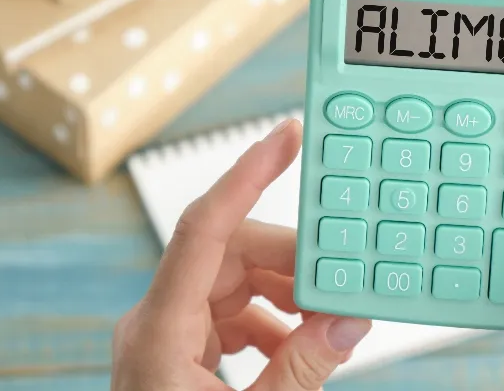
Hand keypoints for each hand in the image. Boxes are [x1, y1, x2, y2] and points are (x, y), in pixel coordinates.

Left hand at [112, 119, 371, 390]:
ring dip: (287, 298)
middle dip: (292, 264)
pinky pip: (232, 313)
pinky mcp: (178, 351)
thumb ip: (302, 369)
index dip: (245, 175)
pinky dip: (273, 323)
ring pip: (235, 283)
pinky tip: (300, 348)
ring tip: (327, 325)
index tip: (284, 137)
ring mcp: (165, 335)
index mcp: (158, 332)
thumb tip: (348, 319)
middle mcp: (155, 321)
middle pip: (230, 255)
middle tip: (342, 282)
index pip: (202, 228)